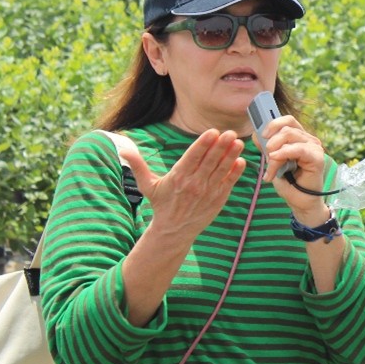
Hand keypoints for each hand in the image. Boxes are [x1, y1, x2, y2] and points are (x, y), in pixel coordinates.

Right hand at [118, 129, 245, 243]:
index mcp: (178, 177)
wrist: (174, 231)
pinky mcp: (218, 199)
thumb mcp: (147, 185)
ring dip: (231, 156)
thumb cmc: (161, 204)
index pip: (192, 157)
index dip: (203, 144)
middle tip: (230, 133)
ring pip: (222, 171)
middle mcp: (194, 184)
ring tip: (239, 142)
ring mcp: (208, 192)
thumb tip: (123, 149)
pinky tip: (241, 161)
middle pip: (210, 162)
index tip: (213, 132)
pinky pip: (228, 183)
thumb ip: (138, 166)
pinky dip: (235, 173)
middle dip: (221, 147)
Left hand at [250, 113, 329, 219]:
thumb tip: (256, 134)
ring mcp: (314, 147)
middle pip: (287, 127)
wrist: (299, 201)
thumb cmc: (288, 182)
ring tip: (271, 167)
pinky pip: (298, 148)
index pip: (288, 120)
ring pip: (289, 136)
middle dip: (272, 140)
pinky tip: (275, 158)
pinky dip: (284, 152)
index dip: (274, 123)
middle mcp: (309, 140)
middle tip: (266, 154)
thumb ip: (267, 147)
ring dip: (275, 151)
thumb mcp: (273, 161)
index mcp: (300, 138)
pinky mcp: (317, 157)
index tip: (262, 134)